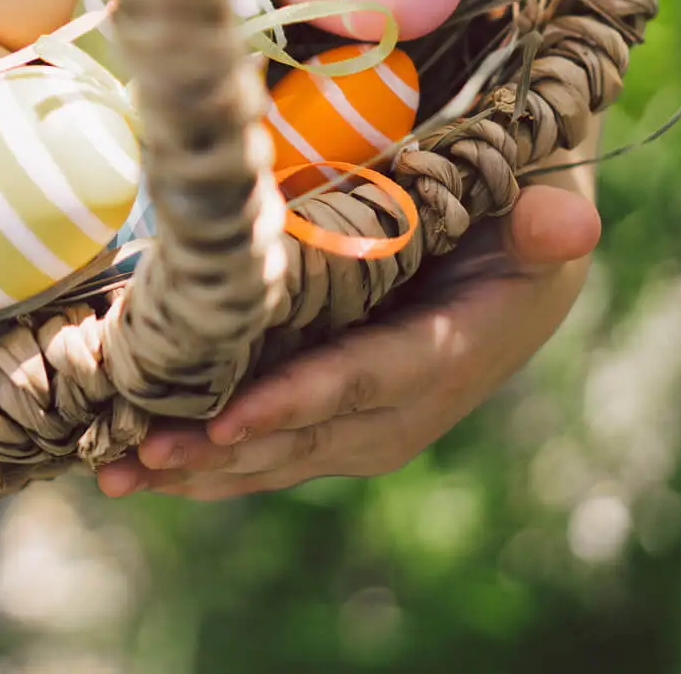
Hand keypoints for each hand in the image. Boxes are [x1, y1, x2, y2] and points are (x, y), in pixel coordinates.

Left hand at [97, 182, 602, 500]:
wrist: (517, 260)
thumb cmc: (514, 221)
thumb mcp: (539, 211)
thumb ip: (545, 221)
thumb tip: (567, 223)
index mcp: (445, 355)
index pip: (362, 383)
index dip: (296, 404)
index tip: (227, 421)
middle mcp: (398, 409)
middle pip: (298, 434)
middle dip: (216, 451)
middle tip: (137, 456)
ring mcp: (358, 422)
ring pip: (268, 453)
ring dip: (191, 466)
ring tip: (113, 470)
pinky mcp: (325, 416)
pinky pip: (258, 444)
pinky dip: (197, 454)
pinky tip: (130, 458)